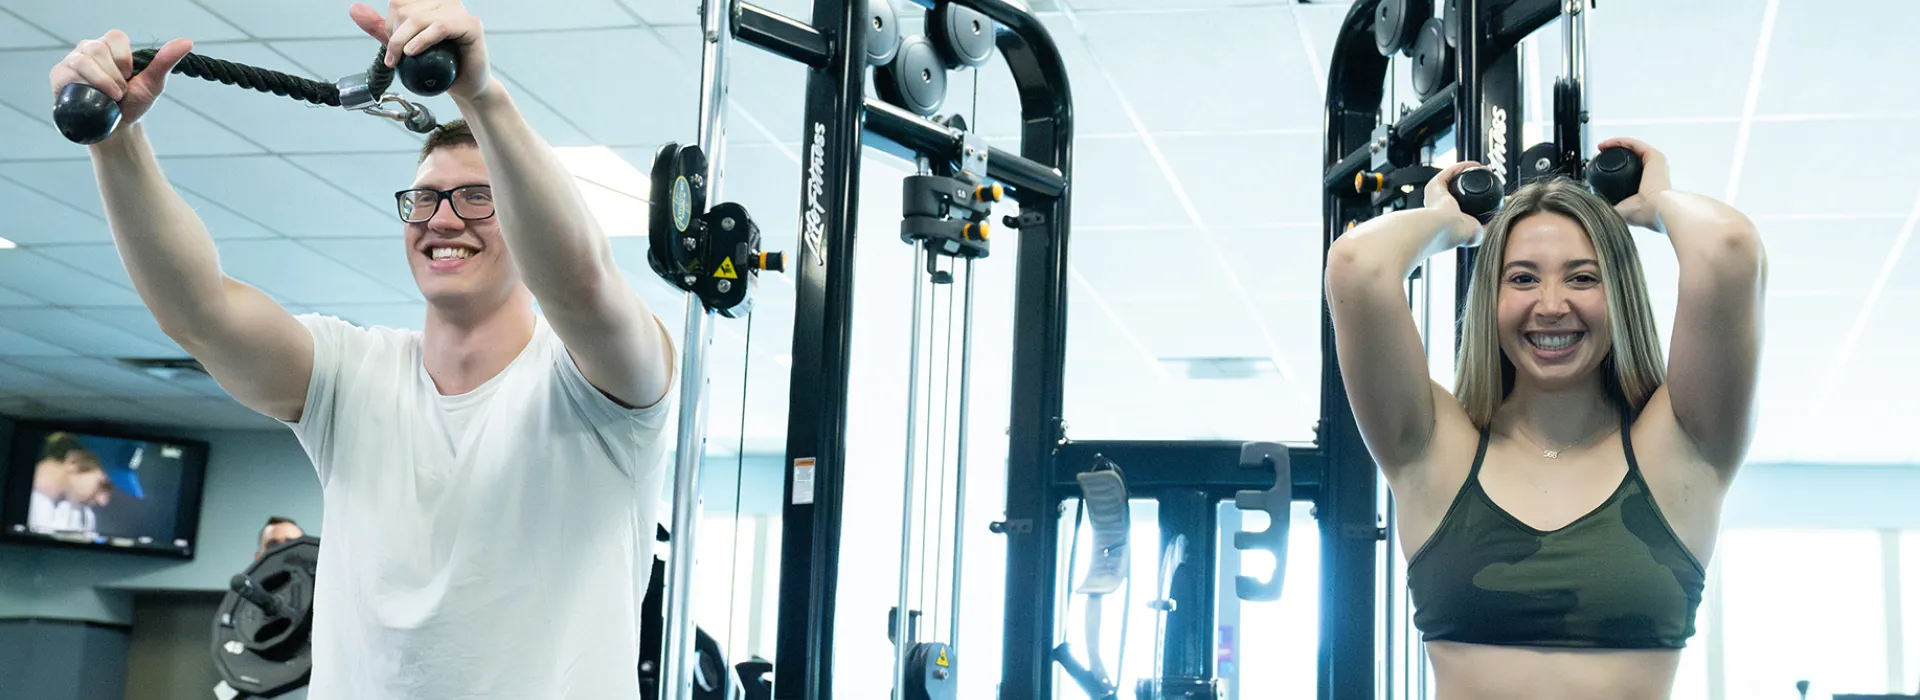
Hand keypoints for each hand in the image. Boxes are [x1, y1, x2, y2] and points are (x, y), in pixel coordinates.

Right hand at [47, 30, 192, 138]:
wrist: (116, 130)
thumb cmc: (133, 104)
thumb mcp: (153, 83)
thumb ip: (166, 62)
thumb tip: (188, 42)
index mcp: (110, 47)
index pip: (116, 36)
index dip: (125, 58)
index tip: (130, 76)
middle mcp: (88, 50)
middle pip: (98, 48)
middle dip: (115, 75)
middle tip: (120, 92)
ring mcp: (72, 62)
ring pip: (83, 59)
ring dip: (102, 82)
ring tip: (110, 97)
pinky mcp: (59, 76)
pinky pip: (68, 72)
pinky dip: (85, 85)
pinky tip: (92, 96)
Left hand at [350, 0, 490, 100]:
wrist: (465, 87)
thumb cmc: (440, 66)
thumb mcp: (404, 45)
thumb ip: (381, 27)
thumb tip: (354, 9)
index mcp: (431, 1)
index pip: (398, 1)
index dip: (390, 21)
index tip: (395, 43)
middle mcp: (446, 1)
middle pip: (405, 8)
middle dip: (395, 34)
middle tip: (400, 56)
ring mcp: (459, 11)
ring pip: (419, 18)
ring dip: (404, 41)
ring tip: (404, 58)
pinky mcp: (471, 25)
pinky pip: (440, 26)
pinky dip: (423, 40)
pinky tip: (414, 52)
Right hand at [1424, 160, 1487, 246]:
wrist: (1447, 229)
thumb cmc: (1459, 234)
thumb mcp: (1480, 233)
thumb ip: (1489, 227)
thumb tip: (1500, 219)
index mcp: (1450, 218)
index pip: (1463, 203)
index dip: (1477, 196)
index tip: (1490, 190)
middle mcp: (1441, 206)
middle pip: (1458, 188)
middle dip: (1473, 180)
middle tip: (1487, 176)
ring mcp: (1436, 195)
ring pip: (1453, 179)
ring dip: (1467, 171)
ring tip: (1482, 168)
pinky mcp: (1434, 186)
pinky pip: (1449, 172)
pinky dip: (1461, 167)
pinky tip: (1474, 165)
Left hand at [1596, 137, 1671, 229]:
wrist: (1657, 210)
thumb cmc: (1643, 214)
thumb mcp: (1620, 211)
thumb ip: (1608, 207)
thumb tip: (1592, 205)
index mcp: (1646, 186)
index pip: (1627, 172)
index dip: (1609, 168)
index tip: (1593, 168)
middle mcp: (1652, 173)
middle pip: (1629, 158)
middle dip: (1611, 155)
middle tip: (1595, 157)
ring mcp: (1654, 163)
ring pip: (1631, 149)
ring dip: (1614, 146)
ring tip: (1600, 147)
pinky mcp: (1654, 156)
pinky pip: (1634, 144)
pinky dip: (1619, 142)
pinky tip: (1606, 145)